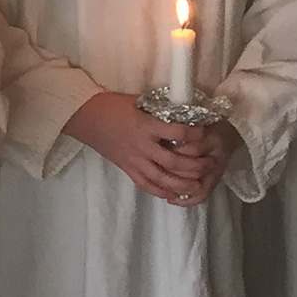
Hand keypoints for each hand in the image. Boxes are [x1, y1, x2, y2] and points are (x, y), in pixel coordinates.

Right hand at [64, 92, 238, 206]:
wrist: (85, 118)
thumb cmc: (111, 106)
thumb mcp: (139, 102)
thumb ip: (160, 112)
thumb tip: (183, 114)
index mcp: (146, 126)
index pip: (178, 134)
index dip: (195, 134)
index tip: (206, 131)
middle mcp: (142, 146)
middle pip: (175, 162)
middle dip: (196, 166)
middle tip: (211, 164)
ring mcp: (134, 160)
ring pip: (163, 179)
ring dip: (183, 184)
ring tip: (199, 184)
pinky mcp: (127, 169)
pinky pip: (146, 185)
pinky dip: (162, 191)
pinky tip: (174, 194)